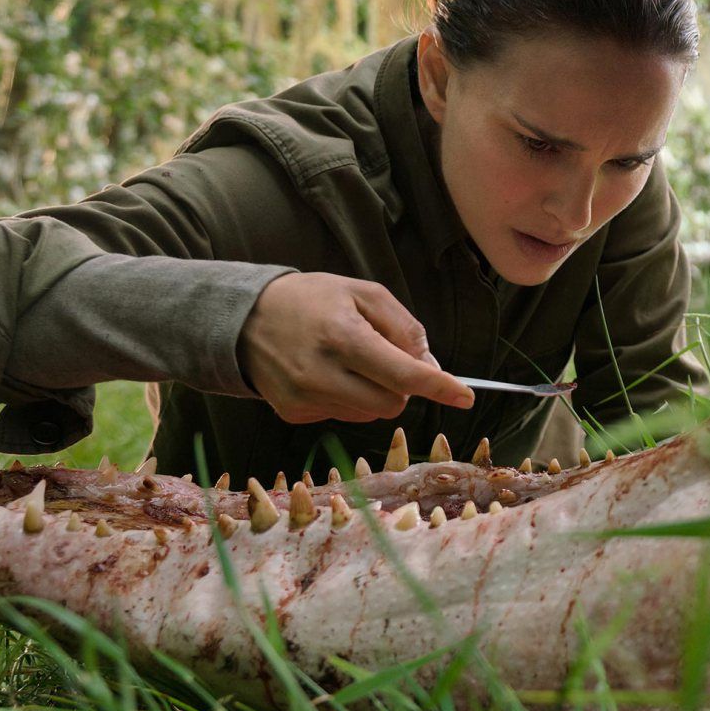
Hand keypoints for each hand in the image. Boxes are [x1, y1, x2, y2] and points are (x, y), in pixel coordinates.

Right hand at [238, 272, 473, 424]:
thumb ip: (403, 327)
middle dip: (403, 385)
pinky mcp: (293, 413)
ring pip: (370, 414)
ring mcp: (304, 398)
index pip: (403, 374)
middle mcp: (321, 374)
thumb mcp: (363, 293)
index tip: (466, 396)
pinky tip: (329, 373)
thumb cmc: (312, 299)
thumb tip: (429, 365)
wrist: (243, 317)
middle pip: (392, 403)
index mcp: (343, 337)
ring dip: (376, 392)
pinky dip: (350, 398)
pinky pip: (344, 416)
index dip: (439, 386)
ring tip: (351, 360)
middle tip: (387, 357)